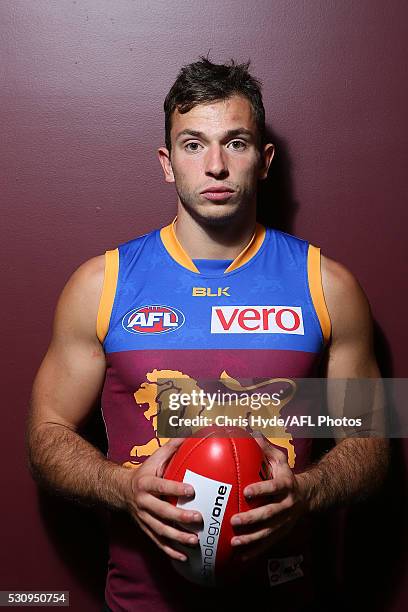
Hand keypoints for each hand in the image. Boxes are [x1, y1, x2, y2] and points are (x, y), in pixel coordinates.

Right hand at [125, 439, 202, 561]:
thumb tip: (190, 436)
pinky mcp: (145, 529)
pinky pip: (157, 542)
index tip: (192, 490)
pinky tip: (183, 557)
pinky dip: (169, 551)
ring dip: (177, 537)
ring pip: (160, 530)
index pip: (161, 486)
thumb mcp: (154, 458)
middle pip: (161, 512)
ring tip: (194, 541)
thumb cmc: (144, 472)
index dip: (175, 488)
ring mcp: (143, 518)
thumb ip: (171, 448)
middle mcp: (143, 502)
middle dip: (179, 517)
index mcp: (146, 483)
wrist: (120, 490)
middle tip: (198, 518)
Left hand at [230, 435, 305, 562]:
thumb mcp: (279, 459)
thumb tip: (249, 433)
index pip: (274, 487)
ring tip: (234, 542)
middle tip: (235, 521)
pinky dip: (255, 551)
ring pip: (269, 533)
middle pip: (271, 514)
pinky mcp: (282, 533)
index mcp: (286, 485)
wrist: (308, 495)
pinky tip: (240, 556)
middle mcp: (287, 505)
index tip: (247, 491)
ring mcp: (285, 521)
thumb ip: (265, 448)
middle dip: (253, 519)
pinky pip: (268, 544)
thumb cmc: (286, 474)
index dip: (262, 489)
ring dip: (252, 539)